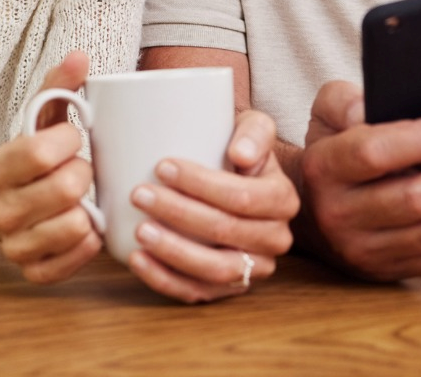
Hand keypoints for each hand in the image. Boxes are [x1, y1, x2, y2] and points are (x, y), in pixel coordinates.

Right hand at [0, 52, 102, 282]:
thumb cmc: (28, 154)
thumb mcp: (39, 117)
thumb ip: (58, 85)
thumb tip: (81, 55)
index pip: (41, 152)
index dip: (68, 140)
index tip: (73, 136)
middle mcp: (3, 210)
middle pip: (66, 187)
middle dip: (84, 172)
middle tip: (81, 168)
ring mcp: (15, 244)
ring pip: (73, 227)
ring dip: (89, 209)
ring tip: (83, 198)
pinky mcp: (31, 270)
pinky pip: (68, 265)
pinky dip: (85, 246)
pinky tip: (86, 226)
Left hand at [125, 110, 299, 302]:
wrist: (237, 177)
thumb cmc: (239, 149)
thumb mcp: (253, 128)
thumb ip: (256, 131)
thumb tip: (240, 154)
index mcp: (282, 199)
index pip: (241, 197)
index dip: (201, 184)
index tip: (162, 167)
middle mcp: (275, 238)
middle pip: (224, 231)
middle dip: (178, 213)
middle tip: (140, 194)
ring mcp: (253, 268)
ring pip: (213, 269)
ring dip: (172, 251)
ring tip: (140, 230)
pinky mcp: (229, 289)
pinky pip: (198, 292)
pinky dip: (165, 280)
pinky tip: (138, 259)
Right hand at [299, 81, 420, 281]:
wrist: (313, 207)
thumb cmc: (333, 146)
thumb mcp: (327, 112)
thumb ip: (346, 100)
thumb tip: (369, 108)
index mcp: (324, 168)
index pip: (373, 152)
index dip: (419, 140)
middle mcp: (338, 213)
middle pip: (413, 198)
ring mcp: (362, 249)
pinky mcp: (386, 271)